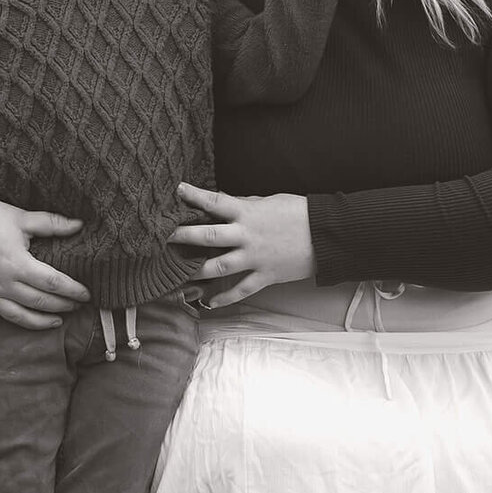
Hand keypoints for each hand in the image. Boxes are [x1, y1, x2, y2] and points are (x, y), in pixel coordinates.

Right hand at [0, 176, 88, 349]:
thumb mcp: (24, 217)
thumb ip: (53, 224)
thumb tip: (81, 225)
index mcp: (18, 264)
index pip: (53, 283)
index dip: (73, 290)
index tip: (88, 294)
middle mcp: (3, 283)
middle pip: (39, 302)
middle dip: (62, 306)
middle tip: (79, 306)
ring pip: (17, 316)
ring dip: (39, 322)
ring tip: (57, 322)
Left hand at [169, 182, 315, 305]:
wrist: (327, 235)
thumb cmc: (300, 213)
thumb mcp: (271, 201)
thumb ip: (246, 204)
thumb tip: (226, 203)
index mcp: (248, 212)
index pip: (216, 201)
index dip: (195, 195)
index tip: (177, 189)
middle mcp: (247, 236)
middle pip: (208, 237)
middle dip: (184, 237)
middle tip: (164, 236)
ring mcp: (255, 258)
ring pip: (218, 266)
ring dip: (195, 270)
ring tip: (176, 274)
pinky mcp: (265, 276)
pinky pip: (240, 289)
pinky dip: (223, 298)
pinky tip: (207, 302)